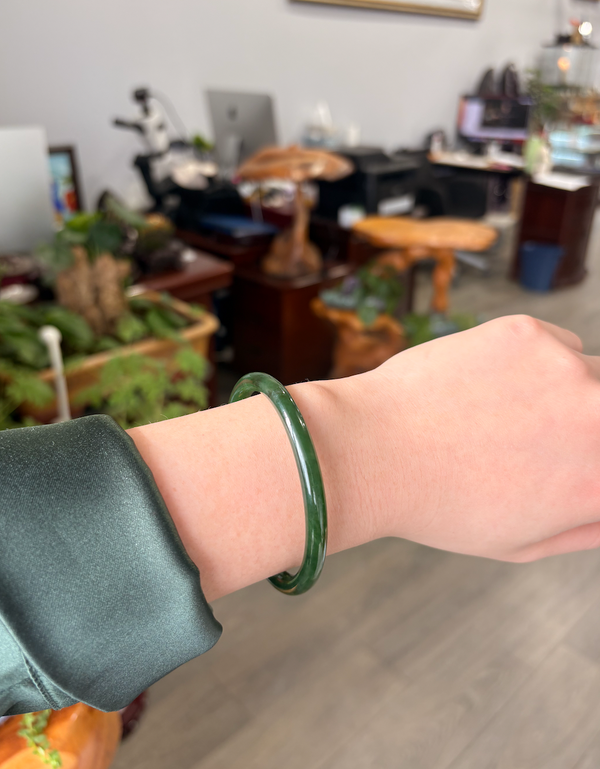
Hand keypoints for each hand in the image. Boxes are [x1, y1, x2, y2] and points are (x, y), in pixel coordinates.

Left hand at [344, 315, 599, 562]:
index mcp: (599, 481)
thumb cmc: (439, 504)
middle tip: (537, 436)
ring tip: (501, 414)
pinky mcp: (529, 334)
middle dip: (587, 423)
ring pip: (592, 373)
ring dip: (565, 391)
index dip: (587, 461)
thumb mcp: (523, 542)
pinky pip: (557, 345)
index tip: (565, 454)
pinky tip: (485, 386)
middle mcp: (599, 421)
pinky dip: (534, 362)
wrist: (372, 452)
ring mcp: (567, 370)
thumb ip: (586, 526)